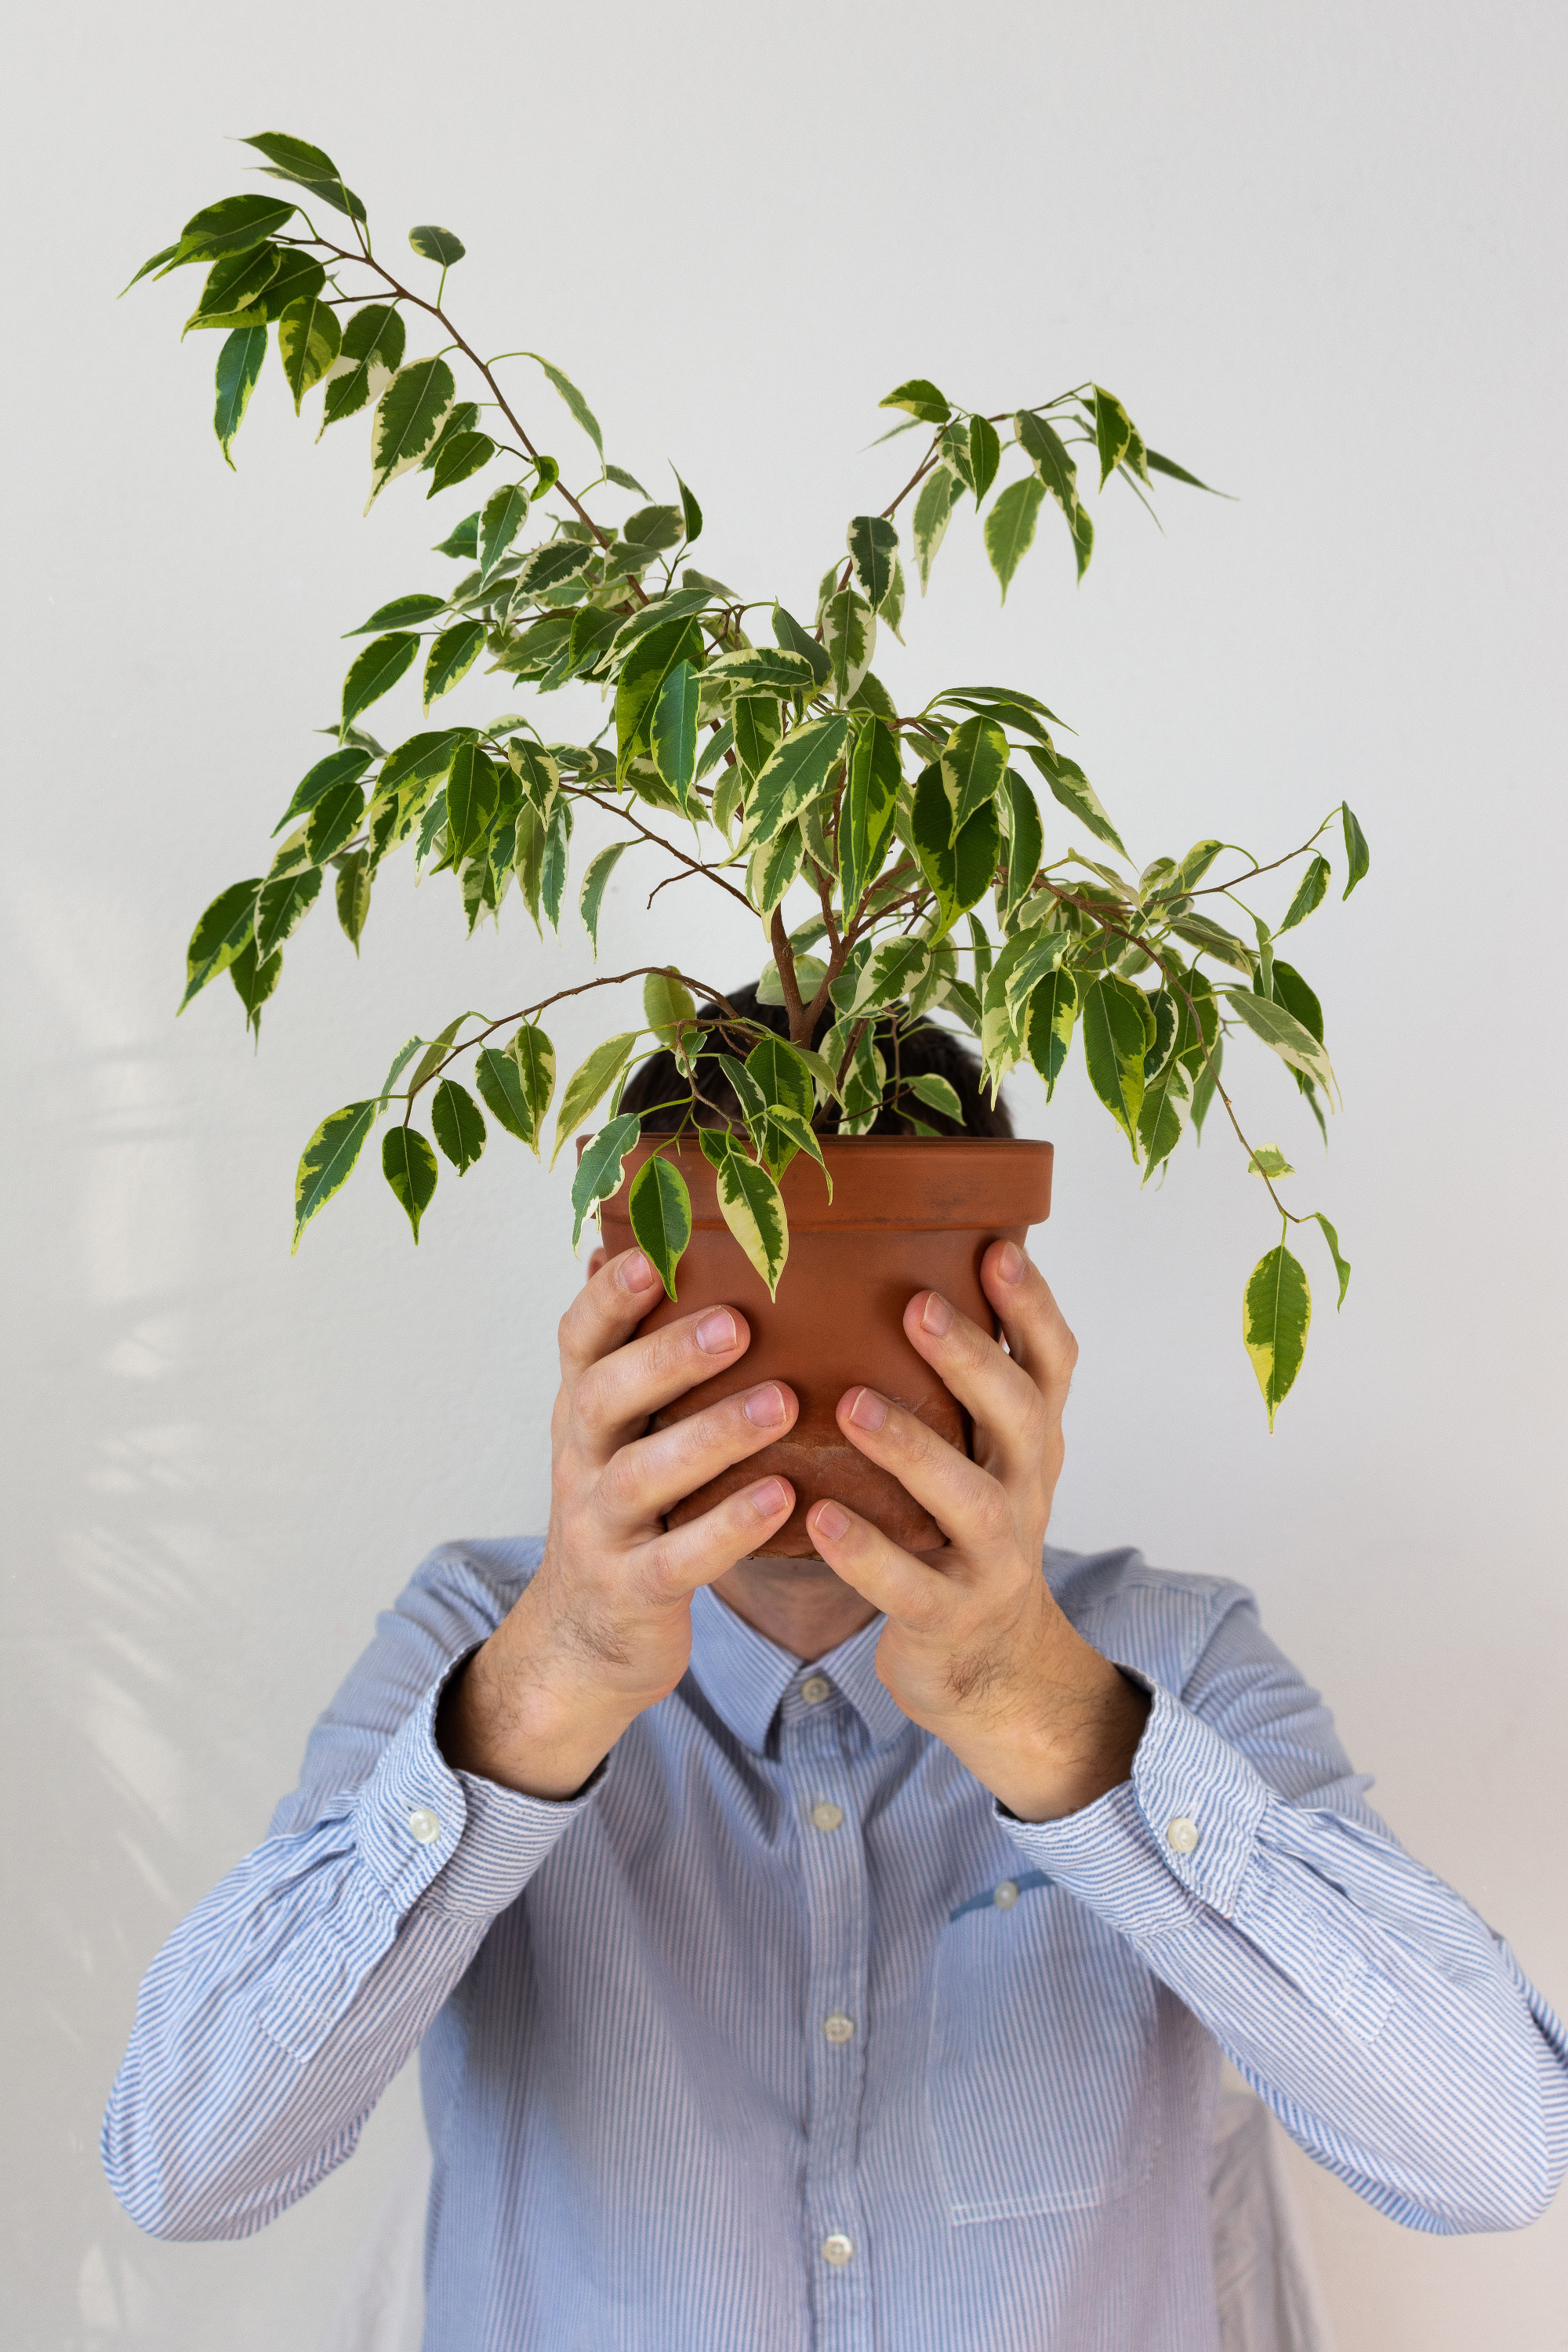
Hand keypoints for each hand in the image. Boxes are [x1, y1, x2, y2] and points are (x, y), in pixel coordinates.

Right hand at [440, 1246, 797, 1797]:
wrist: (587, 1637)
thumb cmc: (630, 1508)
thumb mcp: (621, 1431)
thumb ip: (633, 1353)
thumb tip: (627, 1244)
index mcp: (584, 1410)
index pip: (579, 1341)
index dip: (608, 1299)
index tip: (650, 1255)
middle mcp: (580, 1459)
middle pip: (603, 1397)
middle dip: (667, 1358)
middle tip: (738, 1324)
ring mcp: (599, 1527)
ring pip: (643, 1475)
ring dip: (713, 1436)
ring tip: (782, 1403)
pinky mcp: (630, 1590)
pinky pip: (678, 1557)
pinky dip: (728, 1527)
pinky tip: (783, 1497)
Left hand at [805, 1241, 1148, 1821]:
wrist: (987, 1662)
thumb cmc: (960, 1528)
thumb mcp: (979, 1454)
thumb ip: (958, 1382)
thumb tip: (896, 1263)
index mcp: (1031, 1442)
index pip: (1054, 1364)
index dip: (1033, 1307)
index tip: (996, 1248)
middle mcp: (1027, 1492)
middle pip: (1022, 1417)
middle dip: (973, 1359)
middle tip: (917, 1303)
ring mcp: (995, 1559)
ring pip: (969, 1499)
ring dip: (913, 1447)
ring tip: (851, 1404)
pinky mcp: (951, 1616)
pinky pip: (911, 1585)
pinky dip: (866, 1552)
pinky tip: (820, 1517)